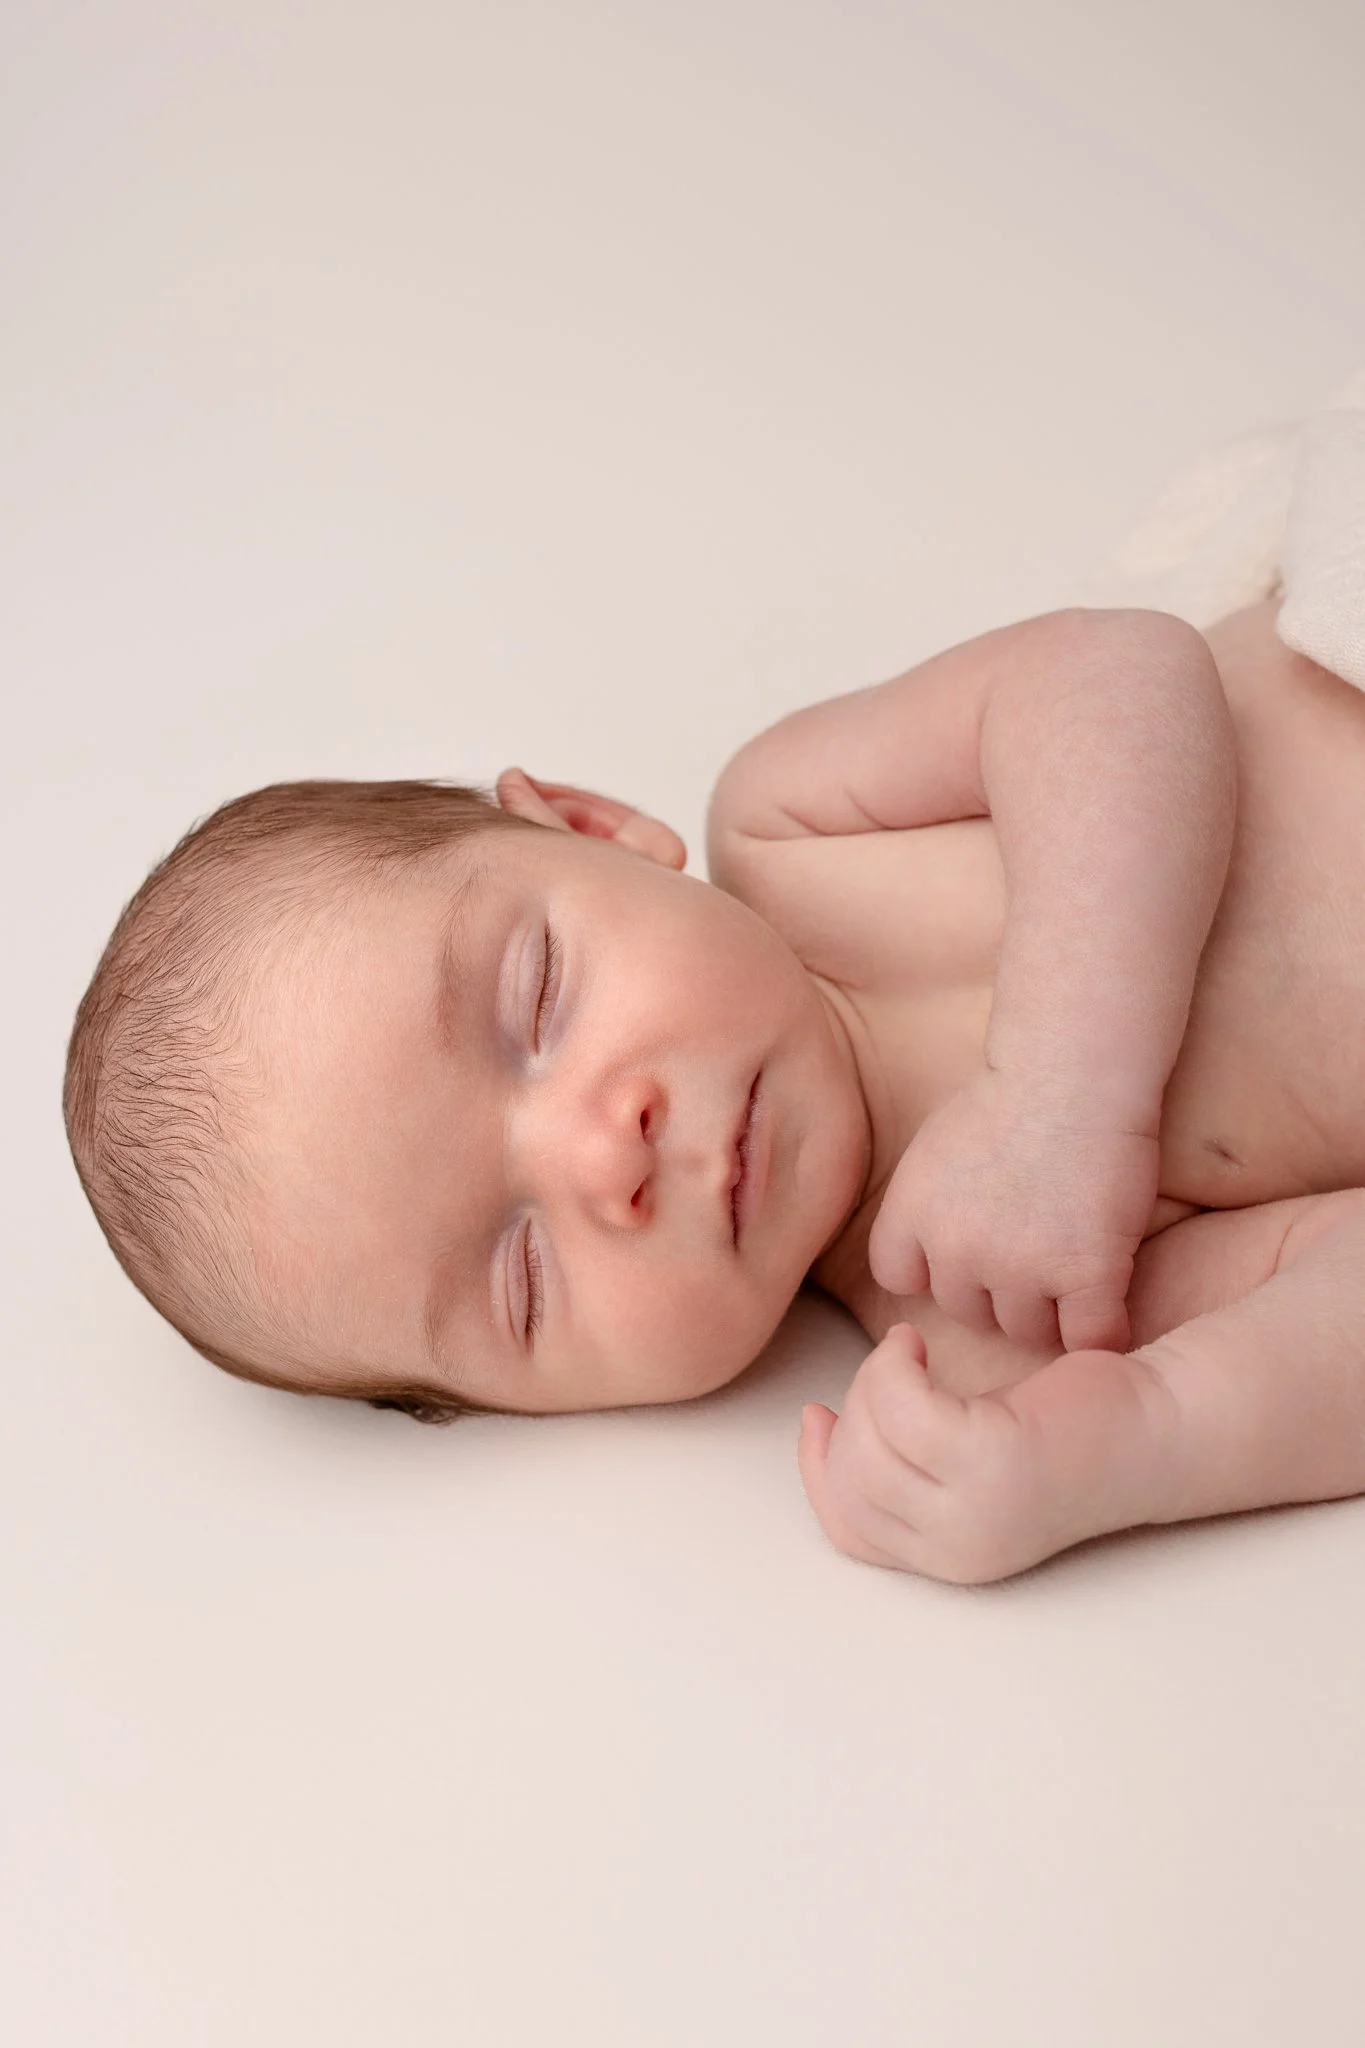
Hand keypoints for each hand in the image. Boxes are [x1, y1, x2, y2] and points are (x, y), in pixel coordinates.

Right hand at [797, 1322, 1156, 1584]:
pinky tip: (917, 1343)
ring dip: (872, 1382)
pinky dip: (893, 1366)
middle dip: (853, 1412)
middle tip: (889, 1369)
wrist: (1156, 1421)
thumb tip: (828, 1426)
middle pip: (853, 1480)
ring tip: (906, 1350)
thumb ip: (909, 1463)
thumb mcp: (970, 1459)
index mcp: (951, 1559)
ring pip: (869, 1442)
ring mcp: (976, 1511)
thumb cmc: (1066, 1426)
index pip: (848, 1529)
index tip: (820, 1416)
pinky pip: (900, 1407)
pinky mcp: (994, 1458)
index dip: (821, 1470)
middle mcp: (959, 1549)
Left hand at [866, 1067, 1159, 1354]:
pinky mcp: (1085, 1274)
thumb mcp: (934, 1146)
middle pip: (970, 1312)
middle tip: (1038, 1253)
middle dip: (999, 1291)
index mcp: (911, 1214)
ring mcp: (1020, 1268)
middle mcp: (955, 1250)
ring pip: (1028, 1332)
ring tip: (1077, 1269)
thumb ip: (926, 1204)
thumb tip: (936, 1249)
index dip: (937, 1269)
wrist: (1075, 1069)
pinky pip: (1091, 1338)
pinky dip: (1103, 1331)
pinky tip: (1112, 1299)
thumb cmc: (1013, 1092)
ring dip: (1052, 1312)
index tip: (969, 1249)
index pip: (901, 1279)